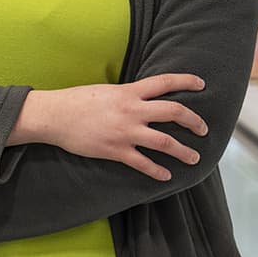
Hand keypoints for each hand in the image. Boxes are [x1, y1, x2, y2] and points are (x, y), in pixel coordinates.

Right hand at [16, 74, 209, 179]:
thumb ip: (126, 95)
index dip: (186, 81)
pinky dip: (157, 171)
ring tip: (193, 157)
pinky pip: (143, 163)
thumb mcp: (105, 90)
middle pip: (174, 112)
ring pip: (165, 142)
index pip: (165, 82)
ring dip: (184, 151)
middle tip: (203, 129)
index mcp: (128, 92)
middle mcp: (132, 110)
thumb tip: (142, 100)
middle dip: (194, 121)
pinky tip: (166, 175)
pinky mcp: (116, 150)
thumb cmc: (75, 101)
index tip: (201, 84)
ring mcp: (125, 132)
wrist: (54, 116)